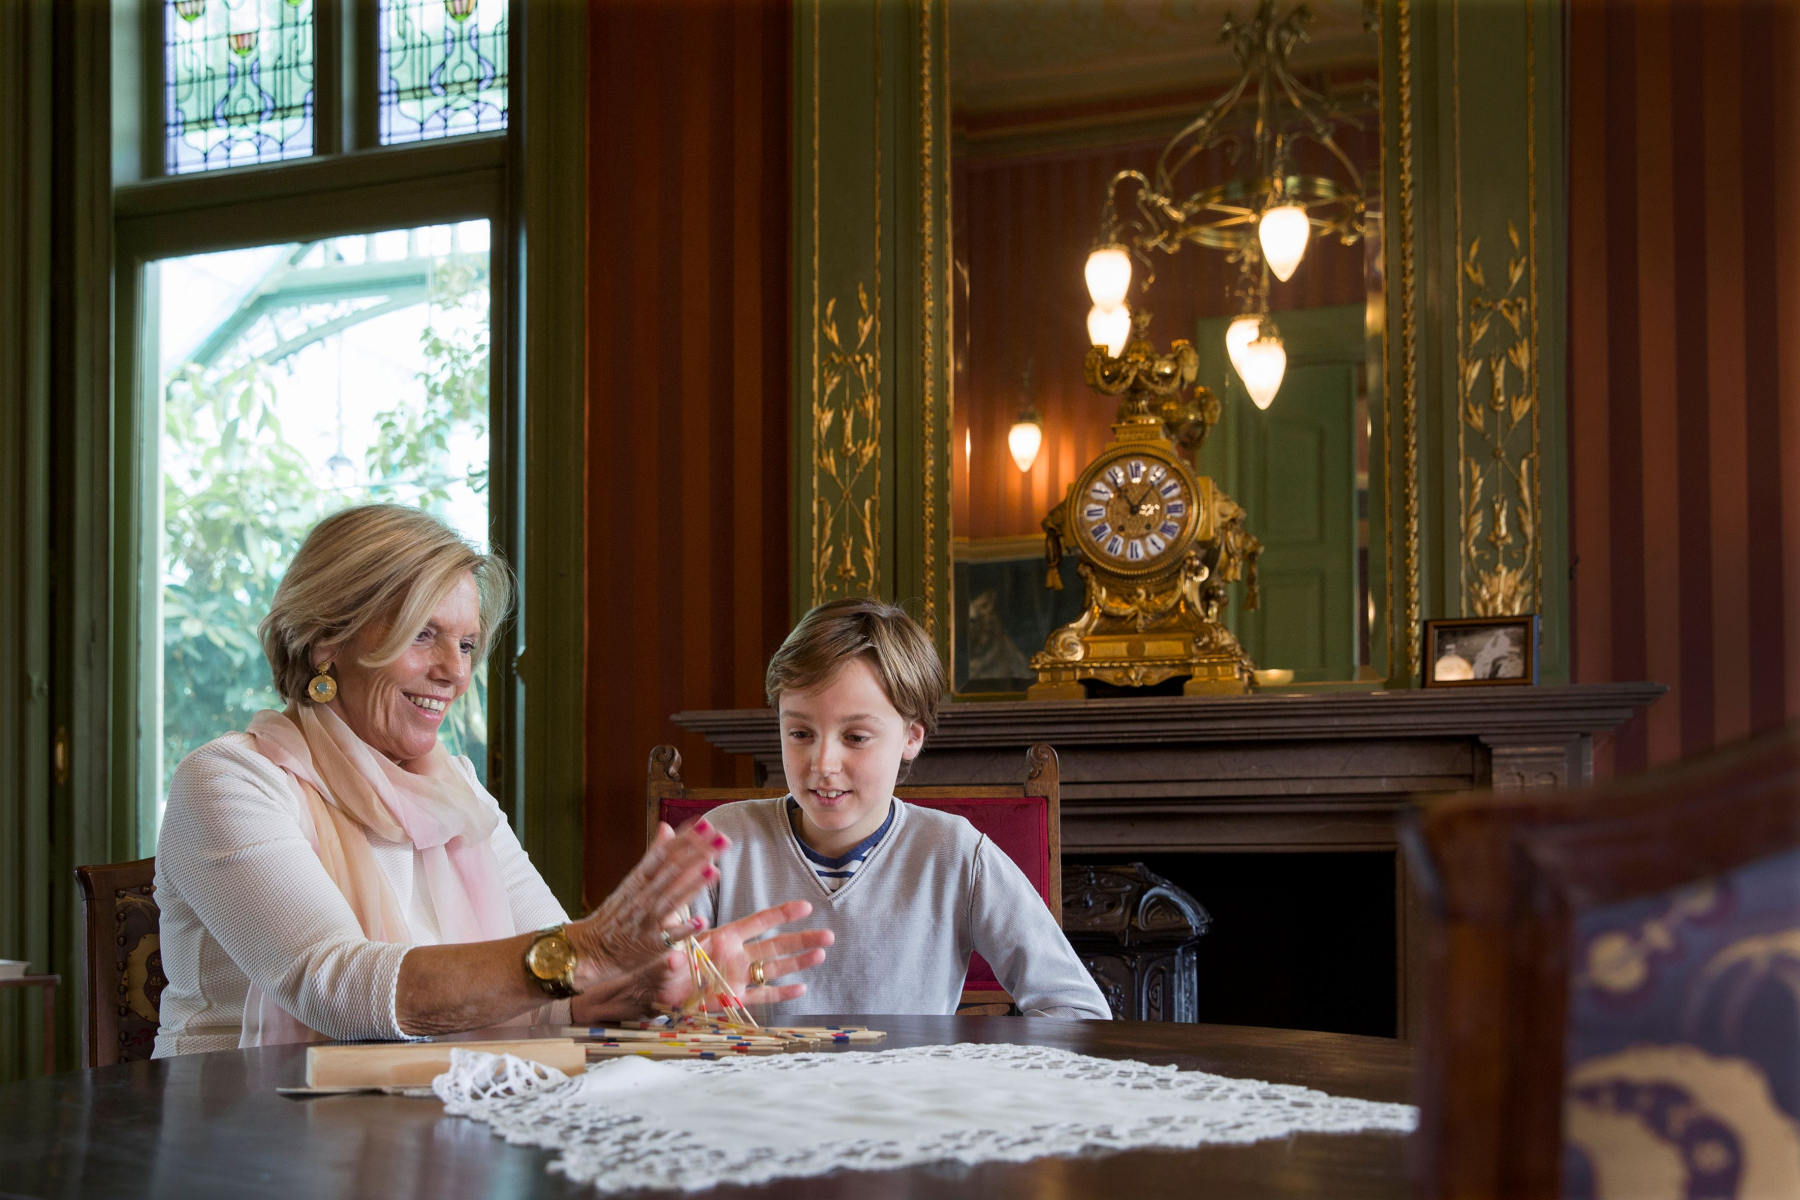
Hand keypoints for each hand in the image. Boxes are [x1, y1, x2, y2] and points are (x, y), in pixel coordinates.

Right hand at [564, 819, 727, 989]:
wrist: (593, 949)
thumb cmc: (619, 913)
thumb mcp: (633, 880)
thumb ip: (653, 855)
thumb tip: (666, 826)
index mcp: (640, 879)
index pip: (664, 854)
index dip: (685, 839)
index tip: (707, 824)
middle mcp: (644, 896)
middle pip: (673, 872)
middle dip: (699, 854)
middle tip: (723, 839)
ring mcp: (648, 920)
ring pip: (672, 899)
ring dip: (694, 885)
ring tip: (714, 870)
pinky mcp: (652, 945)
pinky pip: (670, 937)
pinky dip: (685, 929)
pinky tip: (702, 921)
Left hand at [651, 900, 832, 1011]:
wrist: (655, 990)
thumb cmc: (660, 963)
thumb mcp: (665, 952)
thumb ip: (672, 956)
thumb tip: (672, 957)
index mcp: (723, 937)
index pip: (758, 922)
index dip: (782, 914)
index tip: (806, 907)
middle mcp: (735, 955)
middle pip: (775, 945)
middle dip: (802, 939)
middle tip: (829, 935)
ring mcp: (737, 977)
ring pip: (774, 968)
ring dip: (798, 963)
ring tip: (821, 955)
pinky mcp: (734, 999)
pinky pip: (761, 995)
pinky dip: (781, 993)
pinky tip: (802, 988)